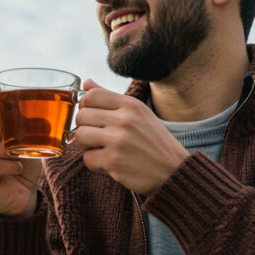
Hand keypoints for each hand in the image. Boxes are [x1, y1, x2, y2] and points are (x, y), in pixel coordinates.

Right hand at [0, 88, 40, 217]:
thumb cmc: (21, 160)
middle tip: (19, 136)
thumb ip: (8, 115)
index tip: (13, 118)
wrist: (24, 192)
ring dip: (8, 149)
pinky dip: (10, 164)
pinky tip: (18, 166)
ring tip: (19, 153)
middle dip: (3, 128)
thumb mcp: (20, 135)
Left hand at [73, 79, 189, 195]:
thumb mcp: (139, 113)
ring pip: (80, 136)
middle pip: (81, 116)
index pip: (91, 95)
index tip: (93, 118)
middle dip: (85, 128)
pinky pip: (87, 158)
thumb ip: (111, 97)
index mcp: (131, 105)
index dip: (86, 107)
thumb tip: (86, 83)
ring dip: (86, 146)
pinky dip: (95, 163)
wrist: (174, 171)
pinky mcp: (114, 161)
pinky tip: (109, 163)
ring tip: (101, 149)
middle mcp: (124, 120)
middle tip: (97, 137)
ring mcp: (118, 141)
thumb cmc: (154, 142)